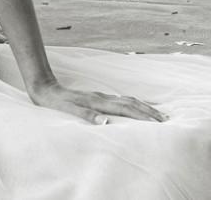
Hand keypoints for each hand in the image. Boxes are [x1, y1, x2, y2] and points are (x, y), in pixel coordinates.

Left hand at [28, 79, 167, 124]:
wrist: (43, 87)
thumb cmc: (54, 103)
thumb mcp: (67, 111)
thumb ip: (86, 116)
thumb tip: (106, 122)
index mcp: (98, 102)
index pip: (126, 109)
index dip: (143, 116)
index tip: (159, 123)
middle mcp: (102, 97)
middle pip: (132, 103)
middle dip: (150, 111)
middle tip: (167, 119)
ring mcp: (100, 96)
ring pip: (128, 100)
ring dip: (144, 107)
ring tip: (157, 114)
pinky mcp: (96, 97)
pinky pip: (121, 101)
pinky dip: (133, 104)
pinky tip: (135, 107)